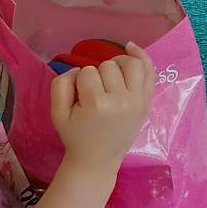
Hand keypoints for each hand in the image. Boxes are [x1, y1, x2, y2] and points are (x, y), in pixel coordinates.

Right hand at [50, 45, 154, 170]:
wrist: (97, 160)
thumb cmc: (75, 135)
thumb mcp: (56, 112)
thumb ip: (60, 84)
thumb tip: (78, 69)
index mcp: (97, 104)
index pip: (87, 72)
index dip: (80, 81)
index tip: (80, 99)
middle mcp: (121, 101)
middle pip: (108, 65)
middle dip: (98, 74)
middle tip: (94, 93)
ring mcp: (138, 101)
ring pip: (131, 63)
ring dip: (118, 63)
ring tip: (110, 74)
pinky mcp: (147, 102)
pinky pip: (149, 72)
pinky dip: (142, 56)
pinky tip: (131, 47)